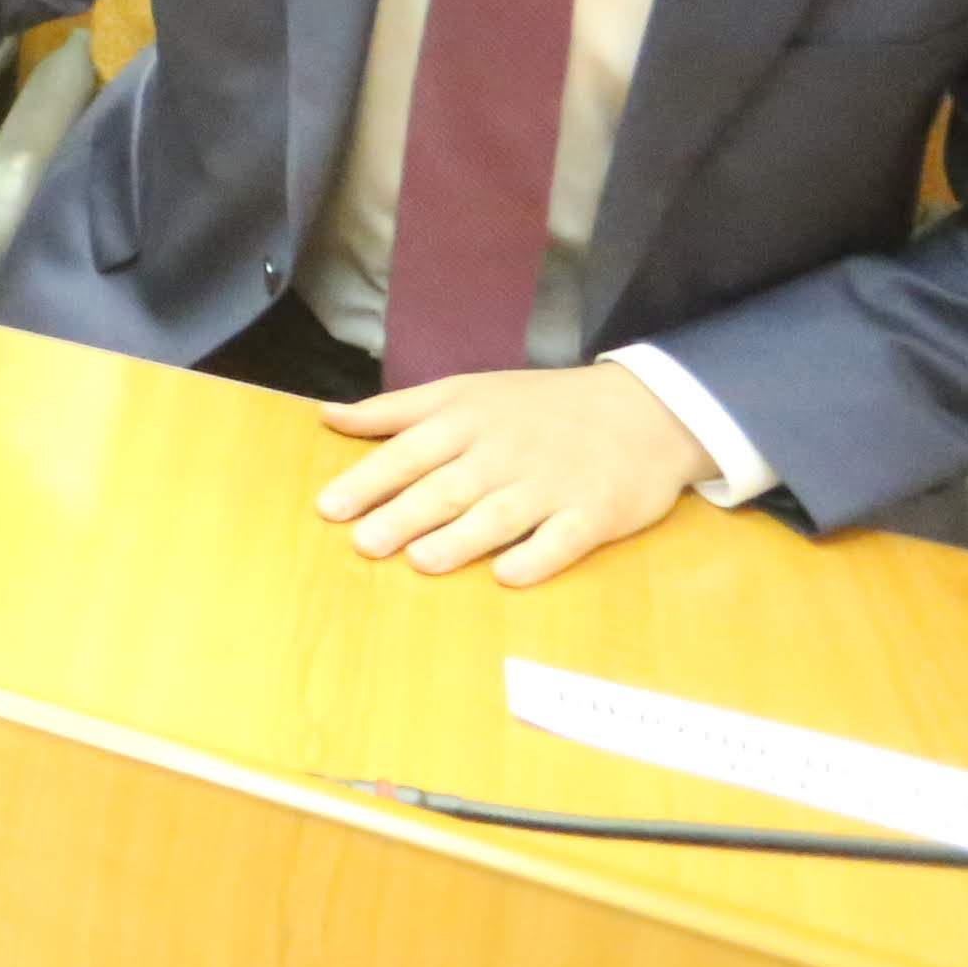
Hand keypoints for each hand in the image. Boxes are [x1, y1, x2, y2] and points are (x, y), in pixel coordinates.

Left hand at [313, 364, 709, 583]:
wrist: (640, 409)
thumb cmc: (537, 406)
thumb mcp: (463, 391)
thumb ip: (394, 409)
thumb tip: (327, 416)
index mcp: (467, 420)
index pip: (410, 450)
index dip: (369, 479)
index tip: (329, 508)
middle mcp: (505, 452)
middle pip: (449, 485)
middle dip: (404, 514)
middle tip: (364, 544)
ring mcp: (552, 483)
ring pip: (500, 513)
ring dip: (461, 538)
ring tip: (421, 561)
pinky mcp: (595, 512)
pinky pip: (563, 538)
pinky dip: (537, 556)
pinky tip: (508, 575)